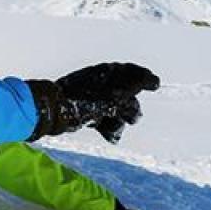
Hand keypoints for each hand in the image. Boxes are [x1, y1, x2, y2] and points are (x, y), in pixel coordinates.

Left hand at [26, 62, 159, 142]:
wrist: (56, 112)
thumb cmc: (85, 99)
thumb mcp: (114, 94)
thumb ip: (135, 87)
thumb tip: (153, 80)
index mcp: (105, 74)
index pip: (129, 72)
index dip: (143, 78)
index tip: (154, 84)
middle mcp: (101, 86)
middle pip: (126, 96)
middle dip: (130, 108)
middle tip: (130, 116)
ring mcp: (94, 101)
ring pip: (117, 111)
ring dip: (119, 121)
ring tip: (113, 126)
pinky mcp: (88, 115)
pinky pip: (106, 121)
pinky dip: (110, 128)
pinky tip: (110, 136)